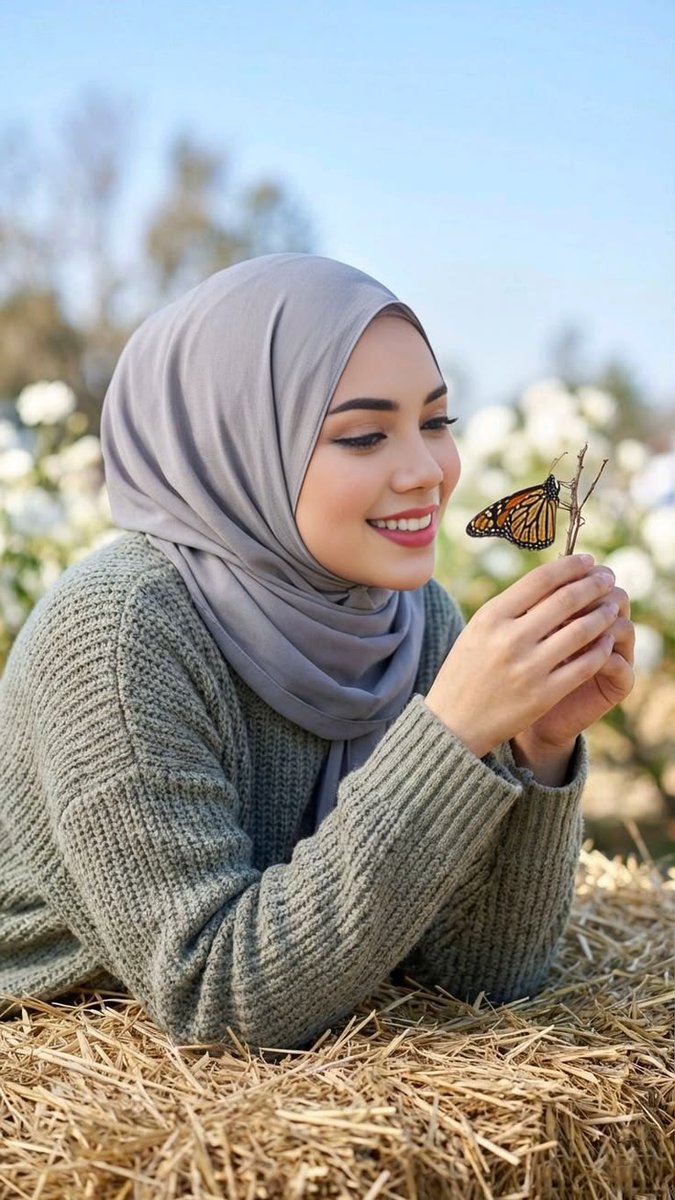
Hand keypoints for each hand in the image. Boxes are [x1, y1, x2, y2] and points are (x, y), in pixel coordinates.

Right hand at [425, 555, 626, 759]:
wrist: (454, 723)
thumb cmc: (467, 670)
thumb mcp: (478, 630)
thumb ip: (511, 607)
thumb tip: (553, 579)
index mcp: (491, 617)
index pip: (540, 579)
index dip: (571, 565)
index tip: (588, 560)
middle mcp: (510, 639)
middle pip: (566, 600)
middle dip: (594, 584)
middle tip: (609, 576)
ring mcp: (528, 668)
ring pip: (581, 631)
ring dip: (603, 614)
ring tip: (613, 606)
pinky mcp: (544, 695)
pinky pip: (584, 665)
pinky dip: (601, 649)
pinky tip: (606, 641)